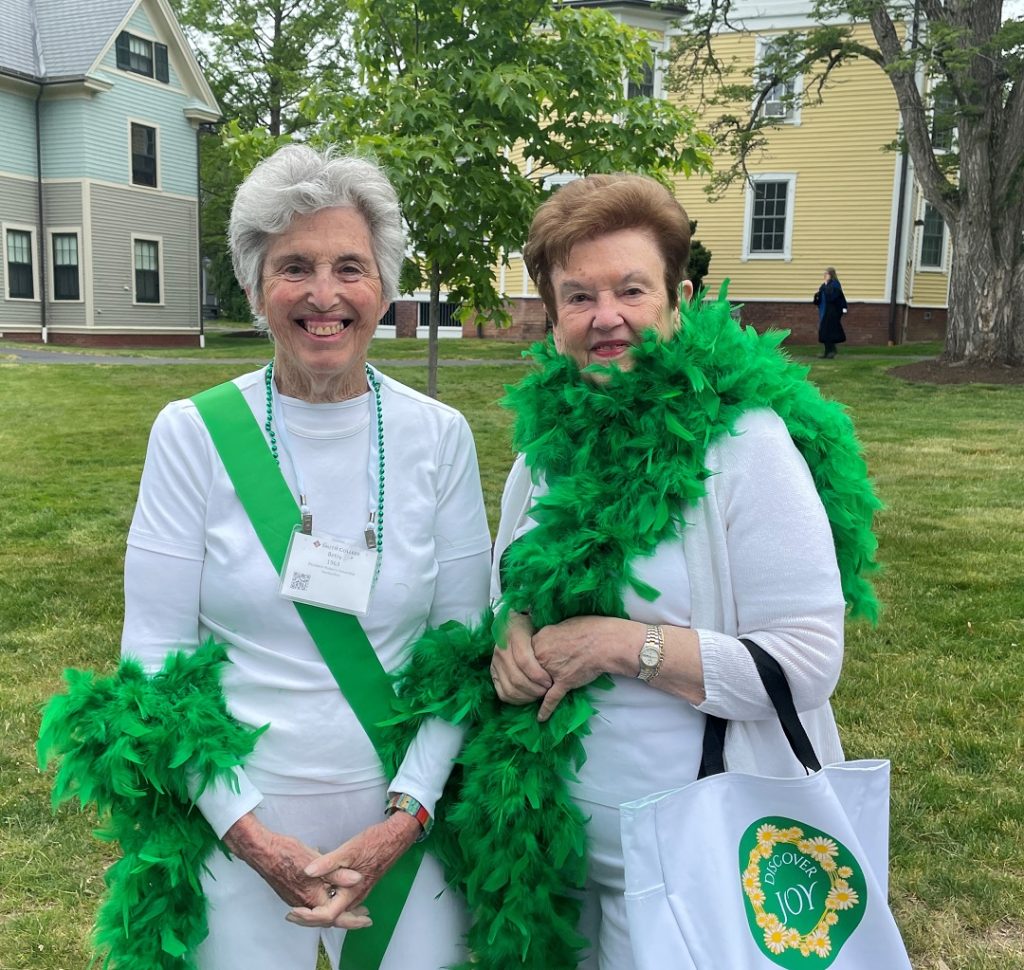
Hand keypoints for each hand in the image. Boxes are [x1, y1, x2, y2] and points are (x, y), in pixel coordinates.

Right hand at [222, 812, 361, 911]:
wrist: (263, 851)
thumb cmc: (288, 854)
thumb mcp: (316, 860)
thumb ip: (337, 873)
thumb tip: (357, 879)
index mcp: (312, 898)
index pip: (336, 916)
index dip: (354, 918)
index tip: (367, 918)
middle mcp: (304, 903)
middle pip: (329, 917)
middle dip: (348, 917)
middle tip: (365, 915)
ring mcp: (296, 899)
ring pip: (321, 910)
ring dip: (338, 908)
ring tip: (354, 905)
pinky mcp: (292, 892)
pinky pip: (313, 903)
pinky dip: (326, 902)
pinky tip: (333, 892)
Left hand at [286, 811, 421, 928]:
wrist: (395, 837)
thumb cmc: (373, 843)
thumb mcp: (349, 850)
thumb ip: (328, 863)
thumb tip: (307, 872)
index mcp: (351, 892)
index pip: (327, 915)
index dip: (308, 916)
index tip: (292, 911)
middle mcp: (355, 898)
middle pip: (330, 918)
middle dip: (309, 918)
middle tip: (290, 914)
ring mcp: (358, 893)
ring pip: (336, 910)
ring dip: (317, 911)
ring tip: (300, 907)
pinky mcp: (359, 886)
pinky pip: (341, 902)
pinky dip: (328, 902)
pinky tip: (322, 893)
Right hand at [490, 611, 551, 704]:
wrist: (514, 625)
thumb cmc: (532, 629)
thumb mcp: (540, 630)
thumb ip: (545, 646)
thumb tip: (557, 665)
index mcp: (512, 636)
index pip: (524, 661)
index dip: (538, 675)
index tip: (551, 681)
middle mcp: (500, 650)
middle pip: (516, 678)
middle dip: (535, 689)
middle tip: (547, 691)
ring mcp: (494, 662)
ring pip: (510, 688)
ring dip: (527, 696)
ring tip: (540, 694)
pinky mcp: (492, 673)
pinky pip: (503, 693)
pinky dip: (517, 699)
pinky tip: (529, 697)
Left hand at [531, 615, 637, 720]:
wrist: (604, 641)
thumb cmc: (586, 628)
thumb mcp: (560, 625)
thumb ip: (547, 635)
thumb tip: (543, 640)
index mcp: (539, 640)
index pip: (523, 653)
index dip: (527, 659)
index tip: (531, 661)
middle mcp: (542, 656)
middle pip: (527, 670)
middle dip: (530, 675)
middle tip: (532, 679)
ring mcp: (552, 671)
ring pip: (537, 685)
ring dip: (535, 691)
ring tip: (530, 697)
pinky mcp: (564, 683)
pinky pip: (552, 698)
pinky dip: (546, 709)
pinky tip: (540, 718)